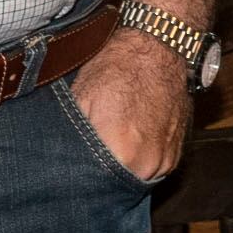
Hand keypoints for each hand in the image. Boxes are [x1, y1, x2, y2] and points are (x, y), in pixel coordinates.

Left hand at [72, 29, 192, 183]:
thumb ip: (70, 138)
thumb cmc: (117, 68)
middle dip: (99, 177)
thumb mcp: (80, 100)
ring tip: (110, 147)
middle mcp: (149, 163)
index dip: (78, 179)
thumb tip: (56, 162)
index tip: (68, 174)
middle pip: (114, 186)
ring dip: (121, 169)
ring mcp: (167, 159)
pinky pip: (152, 167)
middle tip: (86, 160)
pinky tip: (129, 139)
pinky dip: (139, 159)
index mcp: (122, 153)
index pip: (92, 186)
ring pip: (135, 178)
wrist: (158, 46)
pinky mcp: (177, 151)